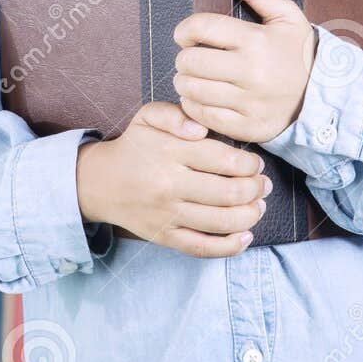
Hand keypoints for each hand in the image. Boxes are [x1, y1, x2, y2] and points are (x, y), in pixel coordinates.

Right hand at [75, 100, 271, 257]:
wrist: (99, 183)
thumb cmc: (135, 146)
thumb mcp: (148, 117)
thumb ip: (176, 114)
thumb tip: (201, 129)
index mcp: (170, 152)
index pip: (224, 159)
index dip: (249, 163)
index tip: (256, 163)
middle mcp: (169, 185)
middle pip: (229, 192)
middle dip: (256, 189)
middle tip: (263, 184)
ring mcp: (167, 215)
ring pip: (221, 221)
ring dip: (250, 215)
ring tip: (259, 206)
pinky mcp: (164, 237)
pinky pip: (202, 247)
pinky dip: (229, 247)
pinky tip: (246, 236)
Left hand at [172, 0, 315, 144]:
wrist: (323, 95)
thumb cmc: (299, 52)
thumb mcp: (286, 16)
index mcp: (257, 40)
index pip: (202, 27)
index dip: (185, 29)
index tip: (185, 33)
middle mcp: (252, 72)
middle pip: (191, 61)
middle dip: (184, 57)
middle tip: (192, 57)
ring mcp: (249, 102)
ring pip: (192, 90)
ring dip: (185, 82)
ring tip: (195, 77)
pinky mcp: (246, 126)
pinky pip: (202, 116)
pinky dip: (194, 106)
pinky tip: (202, 96)